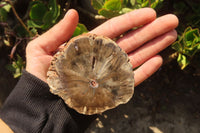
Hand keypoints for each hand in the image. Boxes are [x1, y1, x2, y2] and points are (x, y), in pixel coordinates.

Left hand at [26, 8, 177, 85]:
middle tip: (172, 20)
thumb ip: (57, 33)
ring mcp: (109, 74)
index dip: (132, 20)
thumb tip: (73, 12)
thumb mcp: (40, 50)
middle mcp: (102, 58)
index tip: (150, 13)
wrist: (43, 107)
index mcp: (88, 46)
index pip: (114, 29)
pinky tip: (159, 59)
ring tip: (171, 35)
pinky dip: (145, 70)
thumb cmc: (39, 78)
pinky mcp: (112, 90)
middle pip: (130, 41)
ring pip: (136, 57)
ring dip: (154, 47)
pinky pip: (132, 79)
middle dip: (151, 31)